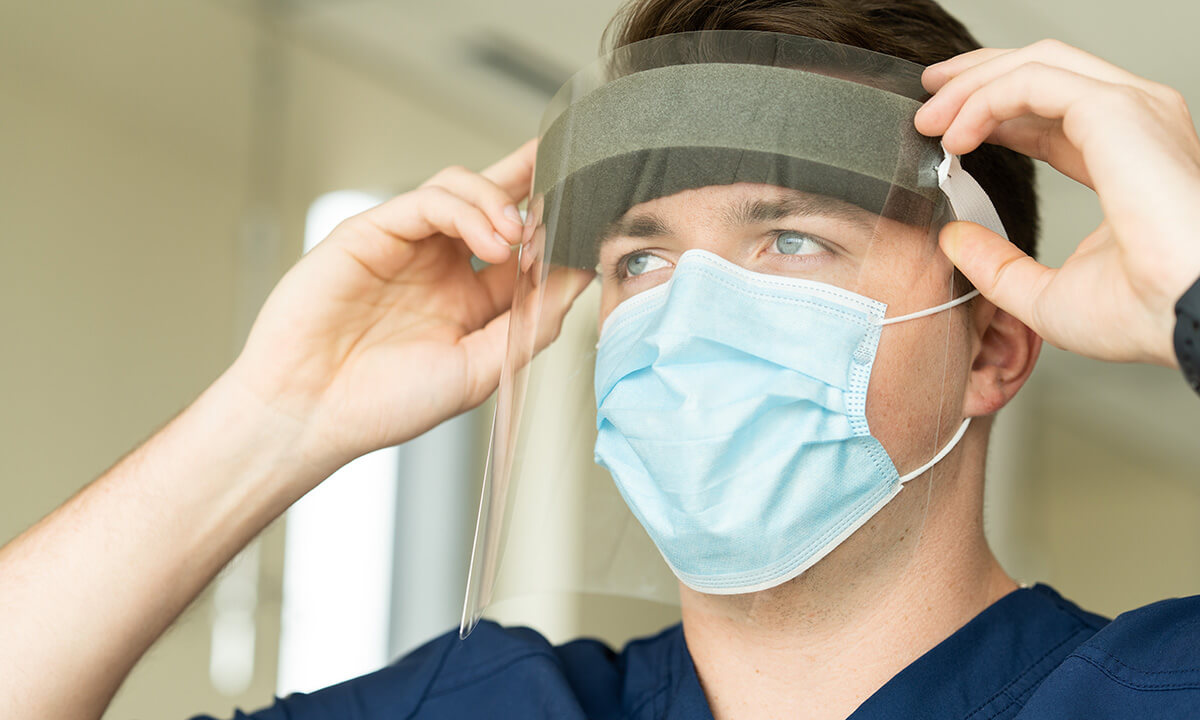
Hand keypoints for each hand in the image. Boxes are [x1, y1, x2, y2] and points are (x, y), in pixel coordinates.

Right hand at [225, 138, 591, 471]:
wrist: (312, 414)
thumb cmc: (385, 404)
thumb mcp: (481, 370)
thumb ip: (530, 324)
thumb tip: (577, 279)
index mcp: (469, 300)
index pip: (521, 248)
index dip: (553, 230)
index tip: (588, 223)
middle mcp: (439, 266)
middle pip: (493, 201)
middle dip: (531, 179)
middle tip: (568, 172)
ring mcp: (405, 245)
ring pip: (460, 189)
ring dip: (499, 204)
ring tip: (517, 239)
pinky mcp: (370, 231)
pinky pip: (424, 200)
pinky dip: (464, 209)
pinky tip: (490, 240)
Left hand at [914, 38, 1199, 367]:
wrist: (1186, 319)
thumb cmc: (1145, 314)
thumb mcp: (1046, 295)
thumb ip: (997, 264)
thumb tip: (953, 239)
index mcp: (1125, 159)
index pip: (1052, 112)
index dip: (994, 111)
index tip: (945, 129)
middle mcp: (1135, 124)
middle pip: (1043, 71)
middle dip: (977, 80)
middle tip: (927, 102)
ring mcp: (1132, 111)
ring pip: (1037, 64)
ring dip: (973, 85)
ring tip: (929, 118)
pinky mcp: (1118, 111)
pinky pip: (1034, 81)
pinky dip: (985, 99)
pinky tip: (955, 135)